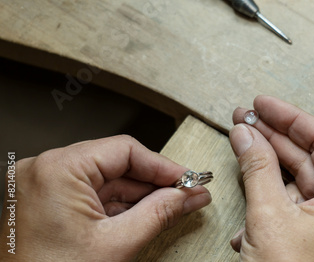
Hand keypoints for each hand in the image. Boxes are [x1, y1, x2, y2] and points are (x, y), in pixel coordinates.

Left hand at [0, 135, 210, 260]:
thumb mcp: (116, 245)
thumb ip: (159, 213)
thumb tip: (188, 195)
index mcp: (57, 170)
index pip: (125, 150)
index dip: (162, 166)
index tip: (187, 179)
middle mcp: (45, 171)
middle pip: (116, 164)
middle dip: (153, 183)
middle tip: (185, 194)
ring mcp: (43, 186)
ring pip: (105, 180)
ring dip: (139, 196)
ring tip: (170, 208)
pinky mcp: (46, 203)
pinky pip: (90, 194)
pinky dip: (118, 206)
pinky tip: (144, 215)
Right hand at [229, 95, 313, 260]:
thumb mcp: (269, 216)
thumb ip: (257, 167)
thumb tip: (244, 131)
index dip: (290, 117)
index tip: (262, 103)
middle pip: (310, 156)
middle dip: (273, 136)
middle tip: (245, 117)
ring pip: (298, 178)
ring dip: (267, 163)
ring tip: (241, 139)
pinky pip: (292, 201)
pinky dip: (268, 192)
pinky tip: (247, 181)